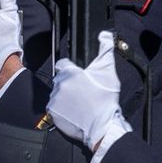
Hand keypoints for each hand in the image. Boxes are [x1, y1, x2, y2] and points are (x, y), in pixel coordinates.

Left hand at [46, 30, 127, 149]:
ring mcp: (55, 100)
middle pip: (60, 79)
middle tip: (82, 91)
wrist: (102, 127)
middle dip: (69, 83)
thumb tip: (104, 34)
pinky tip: (74, 110)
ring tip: (79, 102)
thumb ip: (105, 50)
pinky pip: (54, 106)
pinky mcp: (53, 113)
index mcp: (70, 73)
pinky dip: (61, 108)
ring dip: (65, 95)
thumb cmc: (106, 101)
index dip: (71, 69)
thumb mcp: (108, 72)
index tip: (78, 76)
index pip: (63, 64)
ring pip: (57, 92)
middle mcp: (59, 85)